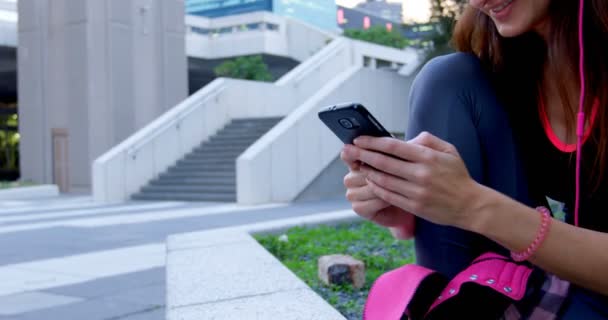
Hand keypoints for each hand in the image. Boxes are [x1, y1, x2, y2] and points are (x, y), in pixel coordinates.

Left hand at [344, 132, 483, 229]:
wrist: (470, 205)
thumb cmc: (457, 175)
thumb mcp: (448, 151)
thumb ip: (427, 140)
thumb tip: (407, 139)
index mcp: (427, 157)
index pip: (393, 146)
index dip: (373, 142)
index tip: (359, 139)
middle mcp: (420, 173)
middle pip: (383, 162)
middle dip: (362, 155)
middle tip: (348, 150)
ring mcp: (416, 191)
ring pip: (383, 180)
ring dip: (367, 172)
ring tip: (357, 165)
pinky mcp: (414, 206)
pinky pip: (388, 195)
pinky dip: (376, 187)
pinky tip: (370, 181)